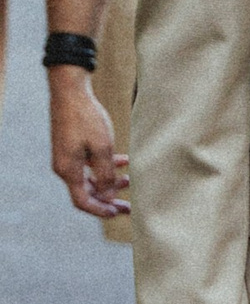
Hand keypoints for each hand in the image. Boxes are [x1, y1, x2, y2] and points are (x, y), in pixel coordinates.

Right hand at [48, 68, 127, 219]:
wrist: (71, 91)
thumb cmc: (86, 118)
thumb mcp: (102, 148)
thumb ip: (105, 175)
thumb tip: (107, 197)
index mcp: (69, 170)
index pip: (82, 201)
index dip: (101, 210)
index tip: (118, 213)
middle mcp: (65, 167)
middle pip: (87, 192)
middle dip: (108, 199)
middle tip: (129, 206)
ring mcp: (67, 157)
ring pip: (90, 178)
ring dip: (109, 182)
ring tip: (130, 180)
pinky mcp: (72, 147)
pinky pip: (89, 164)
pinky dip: (105, 166)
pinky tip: (123, 161)